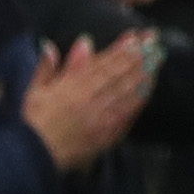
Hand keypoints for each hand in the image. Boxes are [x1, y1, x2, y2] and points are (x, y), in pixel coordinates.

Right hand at [23, 34, 156, 169]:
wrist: (36, 157)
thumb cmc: (34, 123)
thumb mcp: (35, 92)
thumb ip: (46, 68)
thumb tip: (50, 44)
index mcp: (73, 86)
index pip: (103, 63)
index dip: (122, 48)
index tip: (136, 36)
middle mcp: (91, 97)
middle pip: (120, 72)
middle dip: (140, 54)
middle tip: (155, 38)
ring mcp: (103, 115)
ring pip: (128, 89)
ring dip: (145, 71)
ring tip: (159, 56)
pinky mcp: (109, 132)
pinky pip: (129, 111)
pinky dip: (141, 96)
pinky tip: (150, 85)